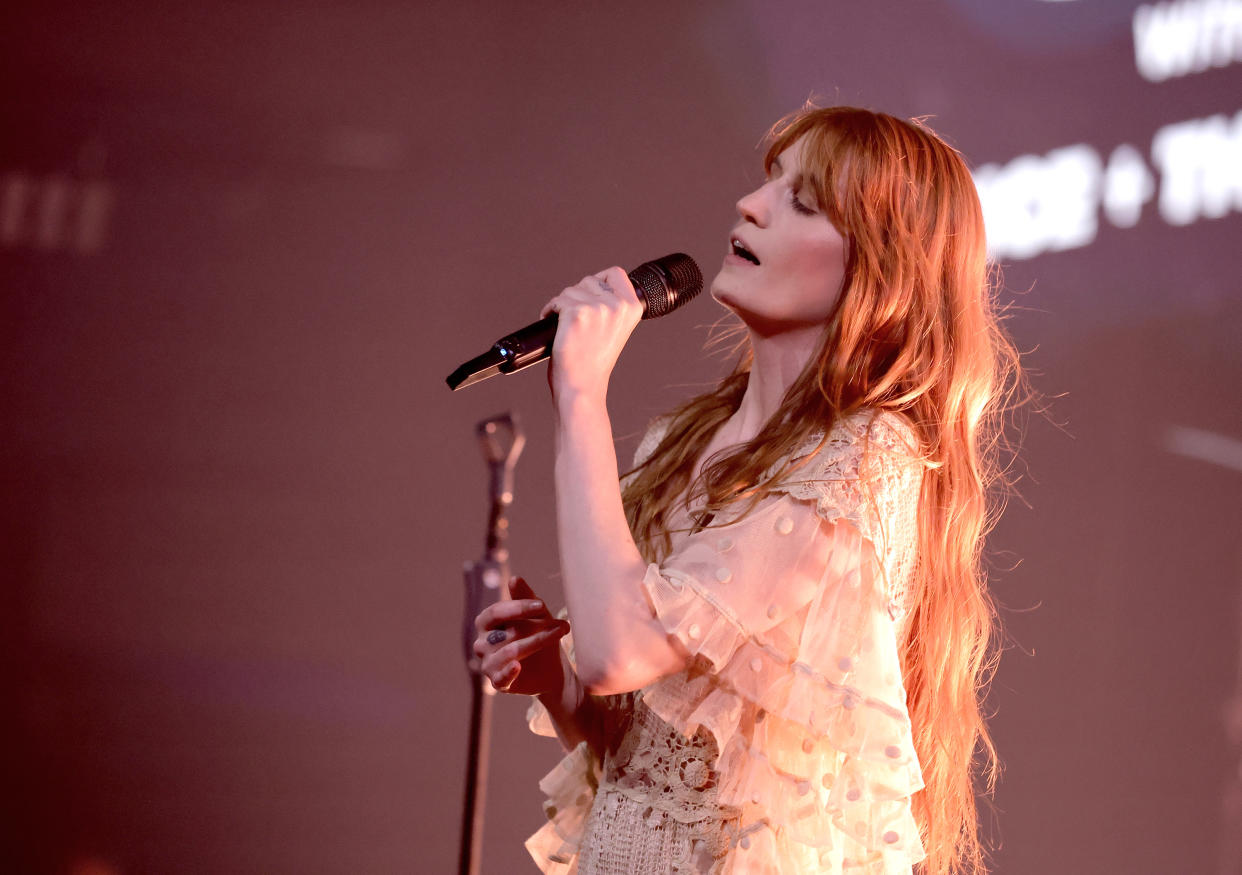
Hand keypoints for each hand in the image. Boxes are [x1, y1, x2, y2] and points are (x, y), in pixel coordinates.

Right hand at [473, 577, 570, 695]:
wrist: (551, 670)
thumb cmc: (538, 634)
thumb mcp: (536, 615)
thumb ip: (524, 598)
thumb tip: (514, 578)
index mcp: (485, 623)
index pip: (496, 612)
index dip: (518, 608)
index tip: (542, 606)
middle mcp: (482, 644)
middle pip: (505, 633)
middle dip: (533, 627)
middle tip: (560, 625)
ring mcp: (488, 664)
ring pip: (509, 652)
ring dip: (537, 642)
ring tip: (559, 634)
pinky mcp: (498, 683)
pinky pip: (500, 678)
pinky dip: (508, 672)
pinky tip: (517, 666)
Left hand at [538, 266, 642, 403]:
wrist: (583, 385)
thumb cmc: (595, 361)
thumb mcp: (614, 328)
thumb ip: (612, 306)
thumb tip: (593, 286)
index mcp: (632, 307)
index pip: (615, 273)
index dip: (599, 279)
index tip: (589, 294)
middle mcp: (618, 305)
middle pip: (589, 280)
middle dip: (577, 295)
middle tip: (575, 318)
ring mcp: (598, 308)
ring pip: (570, 290)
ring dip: (562, 305)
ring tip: (565, 325)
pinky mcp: (577, 313)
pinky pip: (557, 301)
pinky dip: (550, 311)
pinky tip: (553, 324)